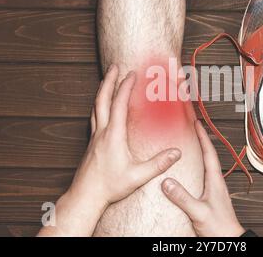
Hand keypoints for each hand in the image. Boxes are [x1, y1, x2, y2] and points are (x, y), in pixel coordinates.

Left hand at [39, 65, 180, 235]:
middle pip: (102, 99)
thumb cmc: (109, 186)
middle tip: (114, 66)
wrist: (85, 196)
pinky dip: (98, 105)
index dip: (125, 87)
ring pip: (95, 107)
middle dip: (109, 80)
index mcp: (113, 135)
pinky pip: (94, 117)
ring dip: (102, 91)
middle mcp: (101, 132)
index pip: (119, 104)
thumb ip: (158, 163)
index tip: (132, 74)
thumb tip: (176, 153)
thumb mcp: (138, 176)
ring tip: (107, 81)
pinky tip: (102, 108)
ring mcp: (94, 137)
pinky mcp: (91, 143)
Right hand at [161, 120, 244, 236]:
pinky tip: (190, 171)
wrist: (230, 240)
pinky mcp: (211, 197)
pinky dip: (197, 167)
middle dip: (201, 140)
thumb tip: (167, 182)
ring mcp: (215, 189)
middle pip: (209, 155)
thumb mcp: (199, 212)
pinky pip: (203, 176)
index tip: (197, 123)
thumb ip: (183, 197)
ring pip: (207, 165)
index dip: (203, 137)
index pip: (210, 153)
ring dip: (200, 153)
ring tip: (191, 144)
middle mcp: (216, 182)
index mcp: (215, 181)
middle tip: (193, 129)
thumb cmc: (220, 228)